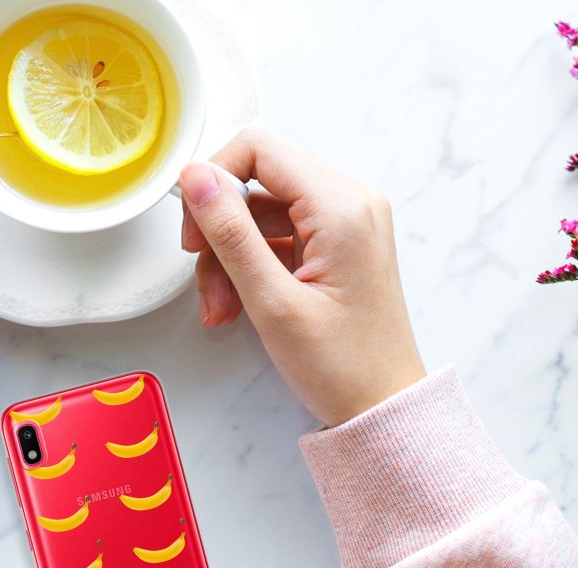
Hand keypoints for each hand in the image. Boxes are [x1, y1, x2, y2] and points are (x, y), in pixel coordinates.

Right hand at [179, 128, 424, 426]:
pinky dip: (252, 267)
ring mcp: (346, 224)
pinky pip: (279, 237)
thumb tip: (195, 177)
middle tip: (203, 279)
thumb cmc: (341, 366)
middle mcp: (350, 203)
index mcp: (341, 207)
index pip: (259, 149)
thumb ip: (230, 233)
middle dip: (220, 230)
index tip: (193, 228)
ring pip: (262, 213)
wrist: (384, 408)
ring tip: (221, 309)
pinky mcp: (338, 245)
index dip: (214, 179)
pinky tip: (238, 306)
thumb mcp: (272, 301)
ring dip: (230, 257)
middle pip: (258, 182)